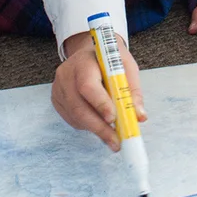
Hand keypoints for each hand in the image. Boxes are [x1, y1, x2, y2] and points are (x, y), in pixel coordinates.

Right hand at [52, 31, 145, 149]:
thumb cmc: (110, 60)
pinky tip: (99, 123)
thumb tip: (139, 116)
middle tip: (116, 143)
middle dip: (99, 127)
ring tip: (112, 136)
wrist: (89, 53)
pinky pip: (72, 119)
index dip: (100, 104)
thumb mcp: (126, 66)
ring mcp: (58, 88)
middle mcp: (66, 75)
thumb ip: (132, 90)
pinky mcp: (57, 100)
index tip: (114, 120)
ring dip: (95, 129)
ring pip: (75, 116)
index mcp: (84, 62)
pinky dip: (87, 126)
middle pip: (79, 106)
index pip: (88, 86)